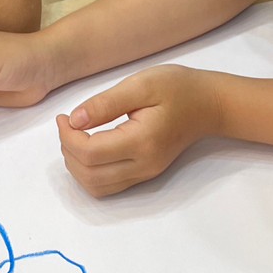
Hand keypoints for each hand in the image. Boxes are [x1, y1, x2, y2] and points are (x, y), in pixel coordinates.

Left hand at [57, 64, 220, 196]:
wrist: (209, 104)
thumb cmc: (177, 88)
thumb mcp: (140, 84)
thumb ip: (105, 104)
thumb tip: (73, 120)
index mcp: (142, 141)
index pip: (90, 153)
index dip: (67, 137)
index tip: (63, 117)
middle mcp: (144, 165)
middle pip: (89, 175)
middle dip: (68, 151)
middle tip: (67, 125)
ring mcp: (145, 173)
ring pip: (97, 187)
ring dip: (76, 166)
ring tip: (74, 137)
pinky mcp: (145, 174)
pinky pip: (108, 186)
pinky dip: (89, 172)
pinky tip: (88, 148)